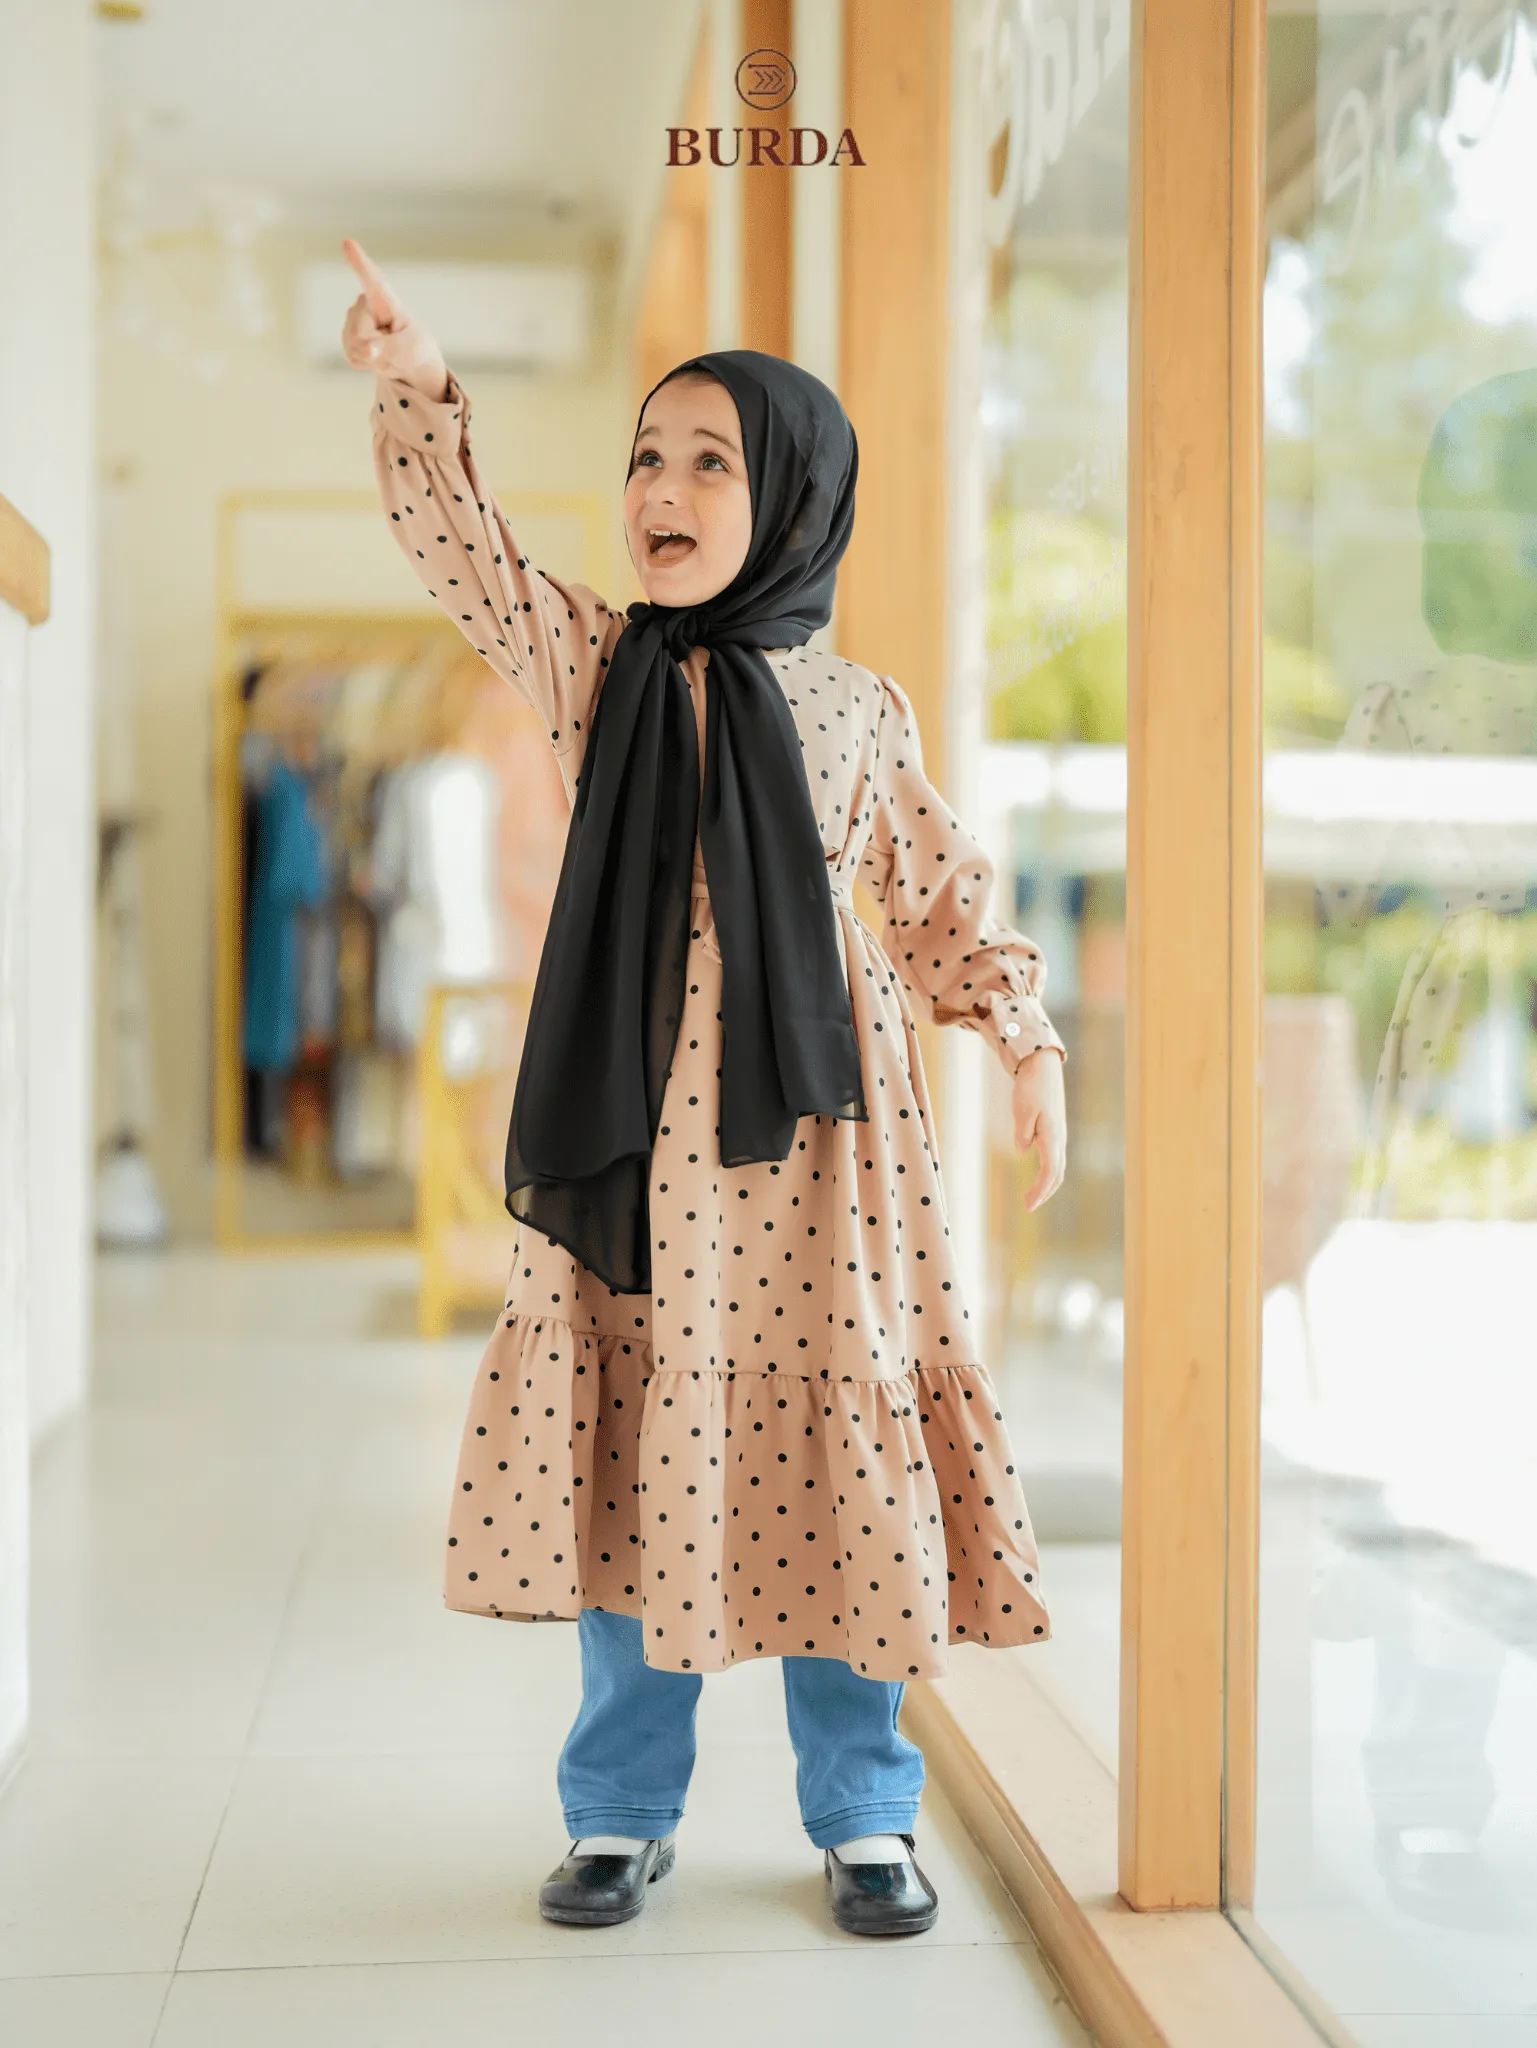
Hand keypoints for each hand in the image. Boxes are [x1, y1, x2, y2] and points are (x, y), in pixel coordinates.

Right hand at [340, 238, 448, 400]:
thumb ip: (387, 350)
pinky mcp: (348, 336)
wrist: (409, 359)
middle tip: (394, 350)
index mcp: (386, 299)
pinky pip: (352, 356)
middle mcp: (366, 304)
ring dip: (373, 358)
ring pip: (354, 345)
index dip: (360, 262)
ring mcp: (354, 319)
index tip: (348, 242)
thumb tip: (366, 351)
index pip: (372, 279)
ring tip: (387, 352)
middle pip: (359, 332)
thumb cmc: (414, 347)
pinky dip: (366, 363)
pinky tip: (376, 356)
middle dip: (376, 349)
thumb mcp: (409, 352)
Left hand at [1012, 1047, 1065, 1210]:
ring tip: (1034, 1196)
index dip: (1040, 1191)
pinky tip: (1039, 1176)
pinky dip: (1049, 1172)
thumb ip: (1023, 1131)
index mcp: (1052, 1136)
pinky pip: (1055, 1157)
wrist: (1042, 1066)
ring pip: (1058, 1167)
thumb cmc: (1031, 1086)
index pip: (1049, 1172)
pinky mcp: (1055, 1129)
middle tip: (1029, 1206)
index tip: (1028, 1206)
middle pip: (1057, 1174)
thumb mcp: (1022, 1109)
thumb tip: (1023, 1150)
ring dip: (1048, 1184)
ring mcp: (1059, 1134)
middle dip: (1044, 1193)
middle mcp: (1059, 1138)